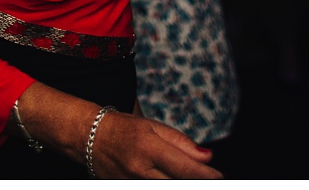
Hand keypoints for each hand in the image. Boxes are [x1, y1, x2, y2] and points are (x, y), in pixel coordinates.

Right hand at [92, 110, 218, 179]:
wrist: (90, 138)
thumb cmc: (124, 128)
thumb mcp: (152, 126)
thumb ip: (181, 143)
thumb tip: (208, 157)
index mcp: (148, 147)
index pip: (184, 167)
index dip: (205, 176)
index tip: (218, 177)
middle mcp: (140, 170)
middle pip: (177, 184)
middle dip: (195, 183)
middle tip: (209, 180)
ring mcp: (132, 185)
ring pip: (165, 189)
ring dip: (181, 184)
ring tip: (192, 179)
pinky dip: (164, 185)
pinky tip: (169, 179)